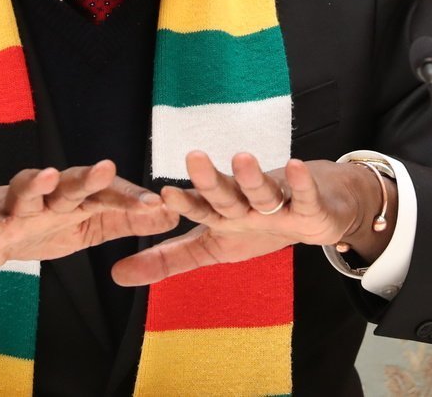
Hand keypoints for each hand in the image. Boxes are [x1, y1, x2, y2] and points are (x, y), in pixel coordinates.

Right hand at [0, 160, 178, 273]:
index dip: (131, 200)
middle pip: (70, 184)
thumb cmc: (41, 225)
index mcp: (75, 199)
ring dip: (36, 183)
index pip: (106, 195)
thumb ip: (125, 220)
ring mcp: (15, 209)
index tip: (159, 206)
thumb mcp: (88, 226)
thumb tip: (173, 214)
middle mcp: (48, 197)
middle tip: (108, 168)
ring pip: (27, 192)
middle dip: (89, 177)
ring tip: (46, 176)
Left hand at [111, 151, 393, 286]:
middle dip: (211, 179)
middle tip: (193, 157)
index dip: (183, 203)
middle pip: (226, 193)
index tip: (162, 195)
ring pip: (262, 191)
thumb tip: (115, 275)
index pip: (199, 208)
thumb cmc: (258, 227)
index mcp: (222, 216)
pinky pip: (304, 196)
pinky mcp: (309, 208)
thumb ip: (167, 260)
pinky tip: (295, 166)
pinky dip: (300, 183)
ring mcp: (278, 205)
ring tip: (242, 157)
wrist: (316, 213)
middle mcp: (246, 206)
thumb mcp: (212, 248)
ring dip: (252, 176)